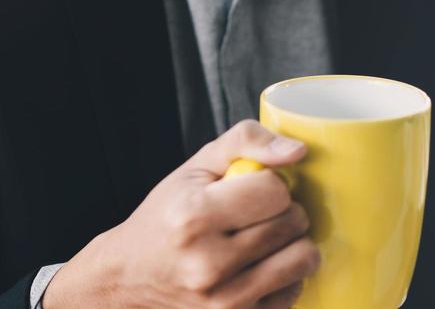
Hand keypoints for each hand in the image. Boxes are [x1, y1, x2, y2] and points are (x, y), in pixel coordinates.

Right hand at [43, 119, 317, 307]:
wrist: (131, 274)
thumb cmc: (166, 216)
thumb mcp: (195, 166)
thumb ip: (245, 141)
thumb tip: (297, 151)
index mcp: (194, 216)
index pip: (274, 190)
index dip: (269, 183)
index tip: (252, 188)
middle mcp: (209, 263)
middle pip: (292, 222)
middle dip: (283, 210)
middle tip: (257, 213)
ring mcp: (225, 300)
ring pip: (303, 257)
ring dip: (291, 242)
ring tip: (263, 237)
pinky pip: (294, 290)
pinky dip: (284, 275)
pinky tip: (258, 266)